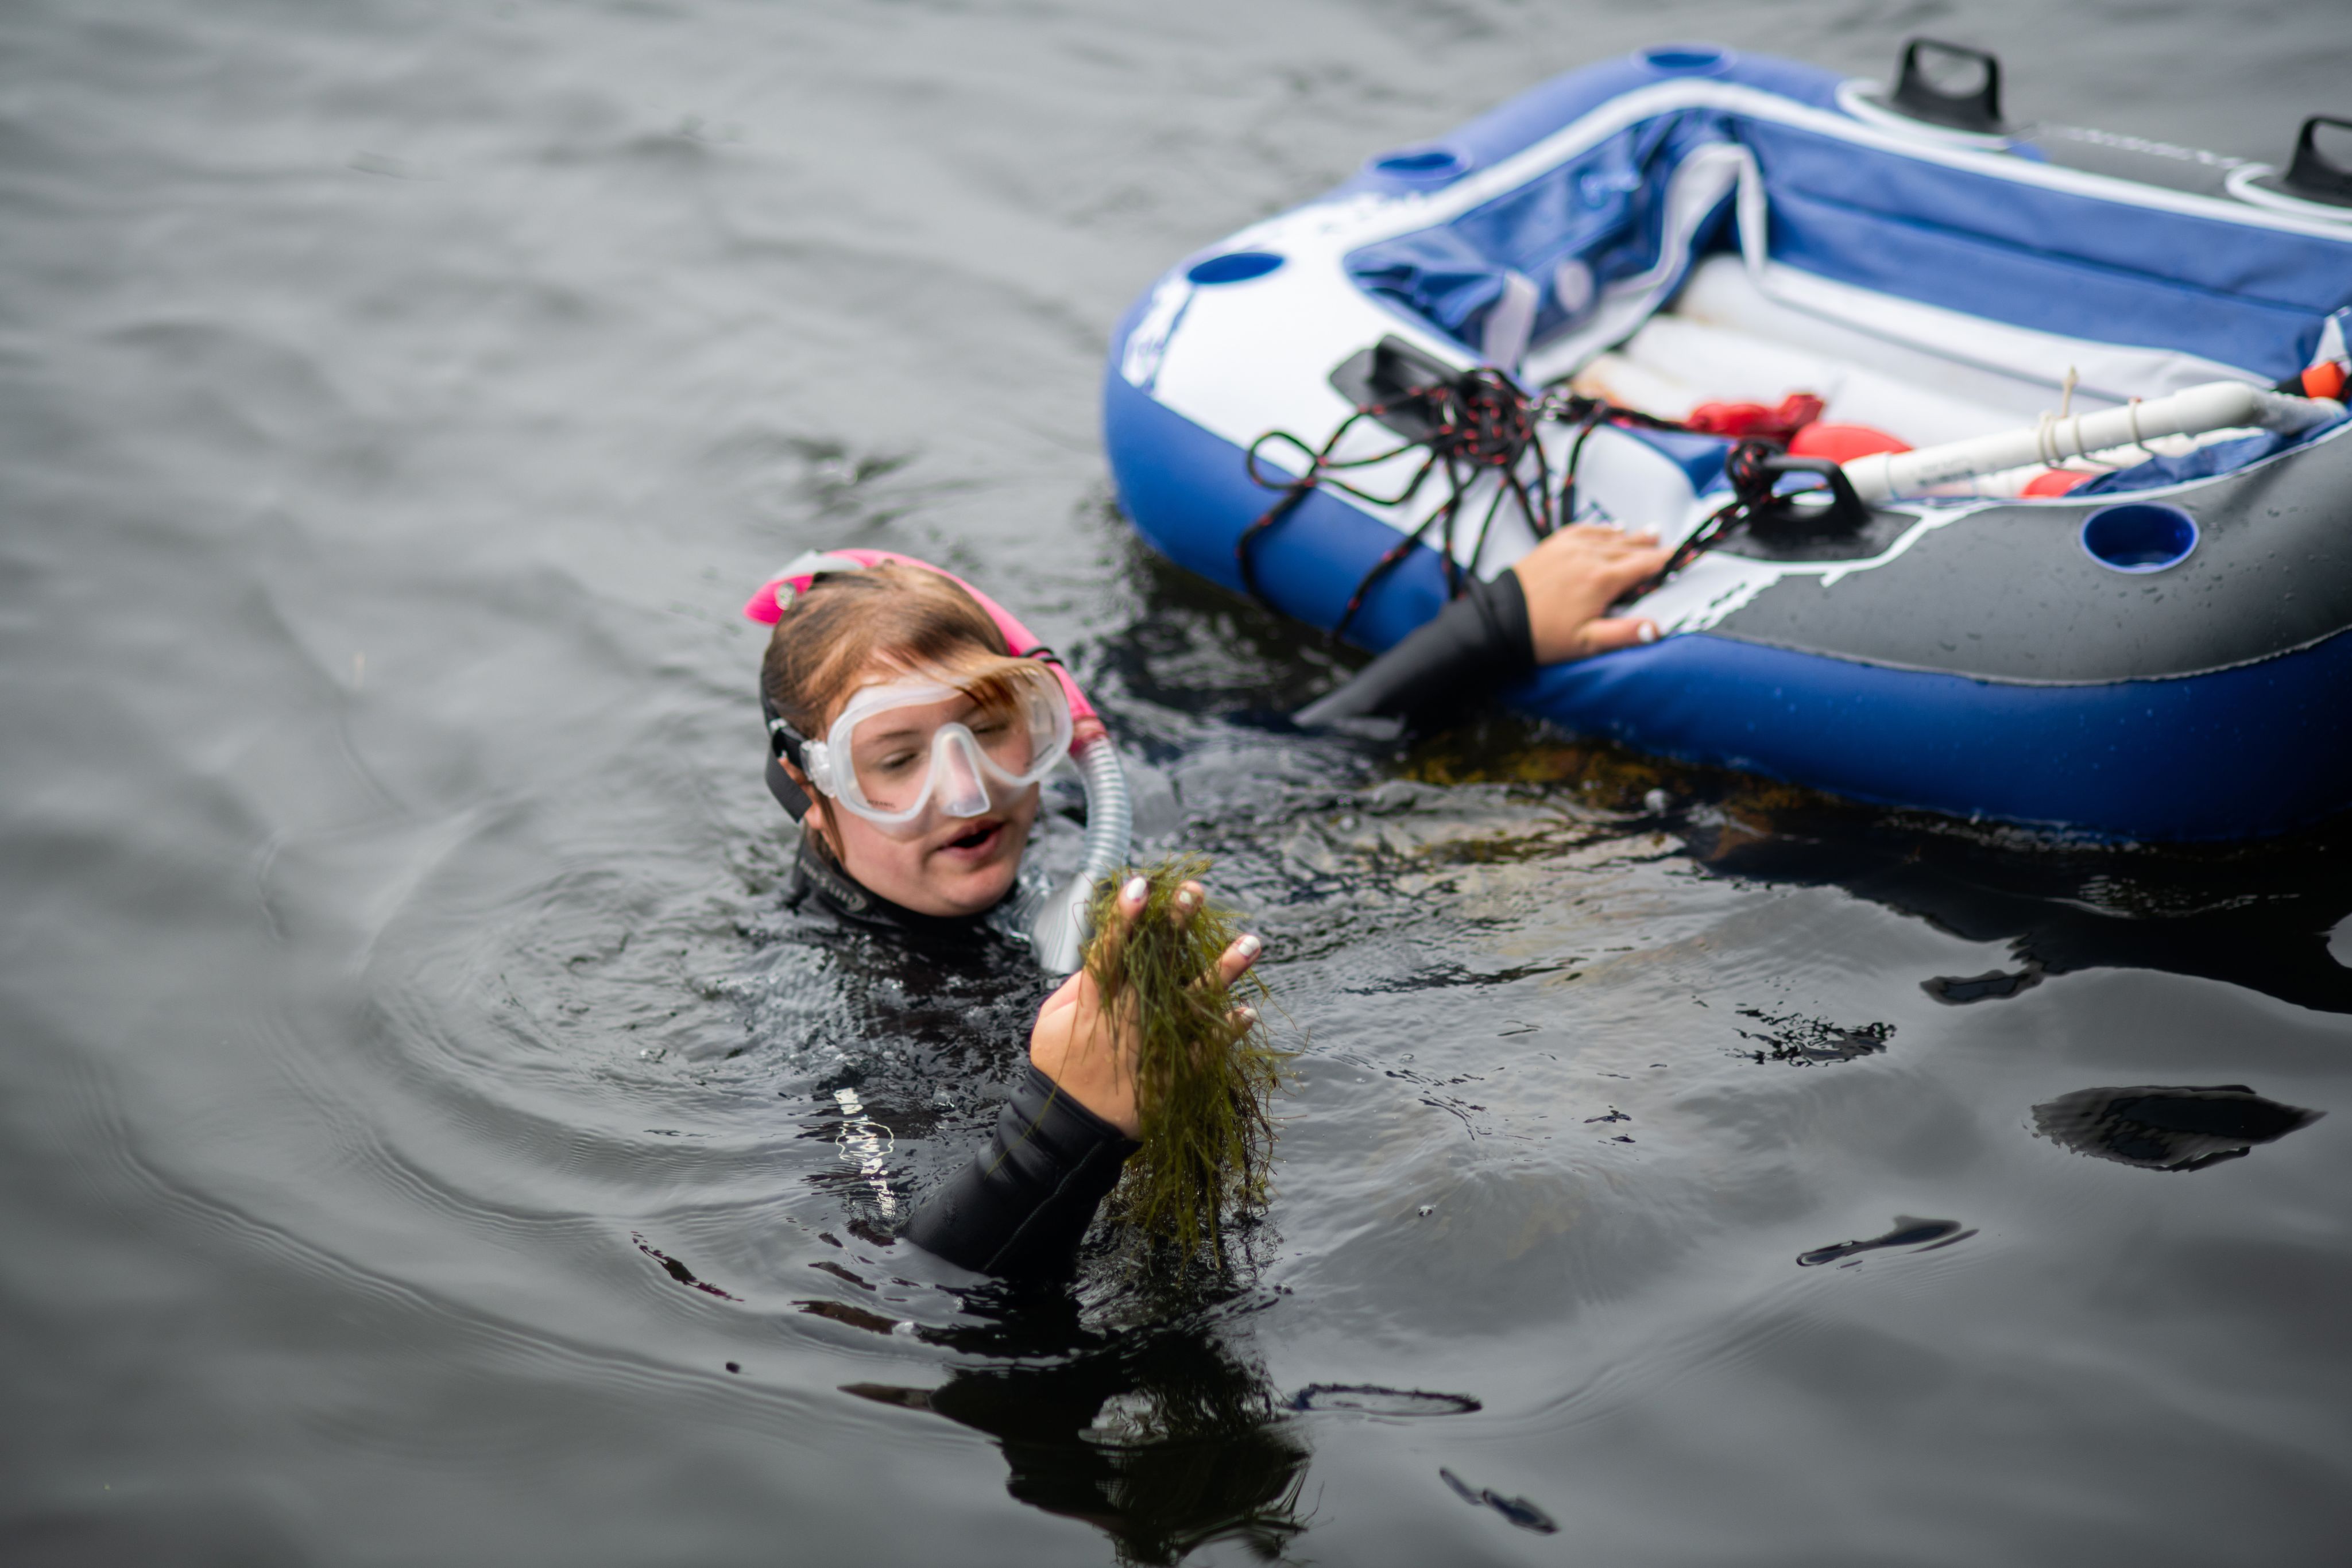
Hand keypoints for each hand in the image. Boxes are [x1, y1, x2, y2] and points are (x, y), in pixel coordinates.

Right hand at [1026, 876, 1262, 1136]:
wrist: (1074, 1129)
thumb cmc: (1060, 1068)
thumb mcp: (1050, 1023)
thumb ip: (1076, 987)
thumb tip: (1103, 950)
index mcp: (1096, 1003)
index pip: (1110, 951)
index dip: (1125, 917)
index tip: (1140, 885)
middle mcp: (1130, 1018)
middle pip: (1156, 965)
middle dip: (1175, 926)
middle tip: (1195, 891)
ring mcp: (1156, 1046)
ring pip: (1192, 1003)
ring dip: (1224, 971)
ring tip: (1252, 942)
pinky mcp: (1175, 1075)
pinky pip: (1206, 1052)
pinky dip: (1226, 1033)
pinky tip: (1247, 1011)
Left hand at [1509, 524, 1675, 664]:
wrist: (1499, 619)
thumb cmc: (1542, 636)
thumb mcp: (1586, 643)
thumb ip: (1624, 634)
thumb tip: (1657, 627)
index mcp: (1602, 580)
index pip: (1645, 566)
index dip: (1666, 563)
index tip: (1683, 559)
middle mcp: (1589, 556)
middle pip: (1632, 548)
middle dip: (1653, 548)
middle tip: (1673, 547)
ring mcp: (1570, 546)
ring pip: (1612, 537)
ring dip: (1633, 536)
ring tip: (1653, 533)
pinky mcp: (1554, 543)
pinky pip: (1587, 530)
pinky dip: (1604, 530)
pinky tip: (1614, 529)